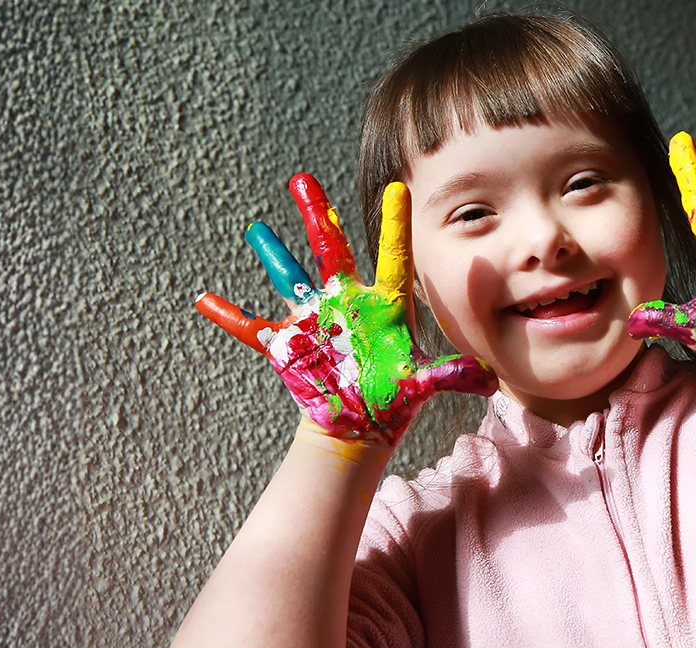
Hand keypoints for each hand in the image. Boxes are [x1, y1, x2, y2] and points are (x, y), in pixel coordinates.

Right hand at [196, 175, 495, 443]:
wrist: (361, 420)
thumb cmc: (393, 399)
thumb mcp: (422, 386)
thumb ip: (451, 377)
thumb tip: (489, 377)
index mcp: (383, 306)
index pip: (392, 257)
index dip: (394, 224)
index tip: (398, 186)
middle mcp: (346, 302)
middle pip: (331, 251)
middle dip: (317, 215)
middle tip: (303, 179)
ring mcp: (315, 320)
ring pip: (290, 277)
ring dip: (273, 255)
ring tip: (255, 228)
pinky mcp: (290, 344)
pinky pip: (253, 329)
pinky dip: (230, 317)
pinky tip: (206, 301)